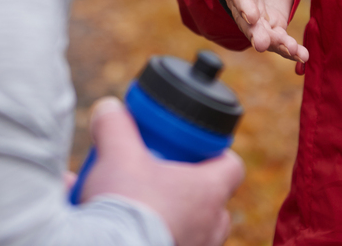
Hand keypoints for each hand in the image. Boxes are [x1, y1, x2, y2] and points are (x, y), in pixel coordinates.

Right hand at [78, 97, 244, 245]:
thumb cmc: (126, 206)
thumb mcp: (116, 153)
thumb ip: (114, 125)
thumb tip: (109, 110)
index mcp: (208, 191)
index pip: (232, 167)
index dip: (217, 155)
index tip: (196, 150)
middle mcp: (211, 225)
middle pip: (213, 200)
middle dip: (189, 189)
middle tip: (161, 179)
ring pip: (195, 227)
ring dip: (174, 215)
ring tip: (144, 208)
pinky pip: (178, 243)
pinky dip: (160, 235)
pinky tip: (133, 230)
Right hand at [219, 0, 307, 63]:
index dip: (244, 6)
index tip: (251, 17)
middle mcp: (244, 5)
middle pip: (249, 23)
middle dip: (257, 34)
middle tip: (263, 44)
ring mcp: (259, 18)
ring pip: (266, 35)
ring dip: (278, 45)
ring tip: (293, 52)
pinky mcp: (274, 24)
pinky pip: (281, 40)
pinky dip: (290, 50)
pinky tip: (303, 57)